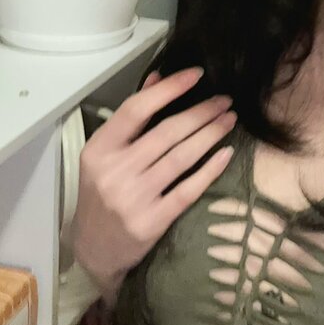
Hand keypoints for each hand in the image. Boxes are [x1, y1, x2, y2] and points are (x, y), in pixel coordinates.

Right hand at [71, 67, 235, 304]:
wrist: (94, 250)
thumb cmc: (102, 194)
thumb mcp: (105, 155)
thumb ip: (131, 117)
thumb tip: (158, 78)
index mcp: (99, 149)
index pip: (137, 109)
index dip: (169, 89)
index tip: (197, 74)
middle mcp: (115, 171)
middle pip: (167, 132)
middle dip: (201, 112)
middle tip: (225, 100)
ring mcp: (133, 198)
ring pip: (182, 157)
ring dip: (210, 134)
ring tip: (229, 120)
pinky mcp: (152, 222)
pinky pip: (188, 190)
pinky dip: (210, 170)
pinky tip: (226, 154)